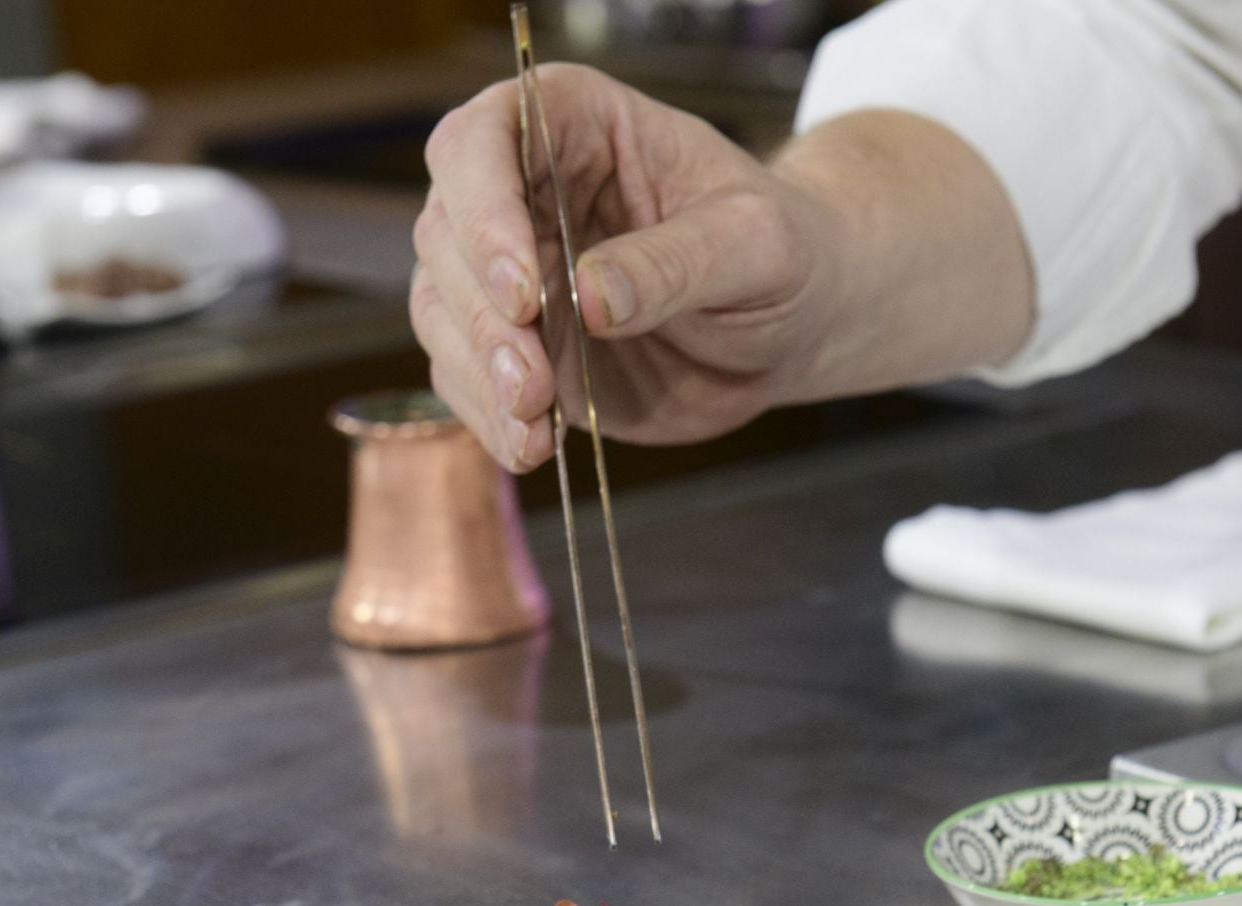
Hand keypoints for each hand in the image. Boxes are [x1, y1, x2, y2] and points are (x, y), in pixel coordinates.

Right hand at [410, 66, 839, 471]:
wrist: (797, 321)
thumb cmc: (786, 251)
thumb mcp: (757, 243)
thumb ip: (677, 262)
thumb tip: (592, 296)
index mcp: (575, 125)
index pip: (480, 143)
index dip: (483, 214)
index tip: (525, 295)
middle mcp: (525, 191)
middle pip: (446, 236)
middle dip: (481, 318)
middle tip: (534, 382)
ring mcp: (515, 273)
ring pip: (444, 311)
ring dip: (478, 375)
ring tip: (535, 423)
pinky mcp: (522, 346)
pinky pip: (470, 378)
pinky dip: (490, 417)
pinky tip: (534, 445)